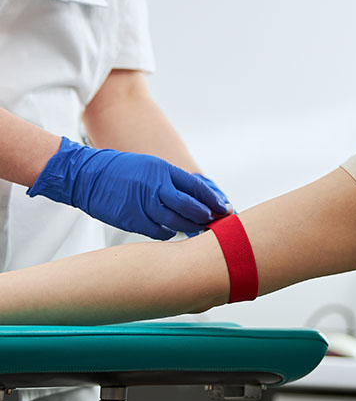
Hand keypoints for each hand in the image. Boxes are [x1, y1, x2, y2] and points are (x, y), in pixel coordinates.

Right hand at [27, 136, 231, 239]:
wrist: (86, 176)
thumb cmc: (120, 171)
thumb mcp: (150, 167)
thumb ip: (172, 181)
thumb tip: (197, 197)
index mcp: (162, 170)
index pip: (196, 187)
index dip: (213, 200)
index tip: (225, 208)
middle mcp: (155, 187)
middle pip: (191, 207)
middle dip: (207, 217)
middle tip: (215, 223)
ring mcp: (144, 205)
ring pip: (178, 222)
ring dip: (191, 228)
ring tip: (199, 230)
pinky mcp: (134, 220)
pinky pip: (160, 232)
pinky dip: (169, 233)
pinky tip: (172, 232)